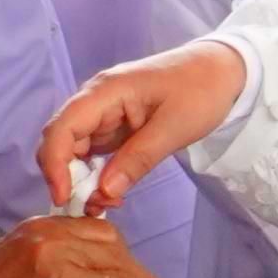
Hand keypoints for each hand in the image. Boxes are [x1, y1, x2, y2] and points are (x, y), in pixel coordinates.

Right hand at [0, 215, 182, 277]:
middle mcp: (51, 245)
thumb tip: (89, 251)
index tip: (130, 268)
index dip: (119, 250)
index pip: (98, 230)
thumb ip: (51, 246)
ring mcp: (58, 277)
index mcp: (39, 228)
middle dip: (136, 272)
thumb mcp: (12, 252)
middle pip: (113, 250)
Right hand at [40, 41, 250, 211]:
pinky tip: (112, 193)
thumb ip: (138, 159)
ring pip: (76, 151)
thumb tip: (103, 191)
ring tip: (107, 204)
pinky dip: (98, 175)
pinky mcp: (116, 126)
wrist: (223, 70)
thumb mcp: (174, 128)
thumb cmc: (201, 90)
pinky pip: (95, 153)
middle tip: (92, 207)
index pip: (62, 128)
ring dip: (83, 180)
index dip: (54, 164)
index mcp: (105, 91)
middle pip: (62, 141)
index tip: (64, 197)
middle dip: (68, 177)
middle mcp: (96, 101)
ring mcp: (105, 114)